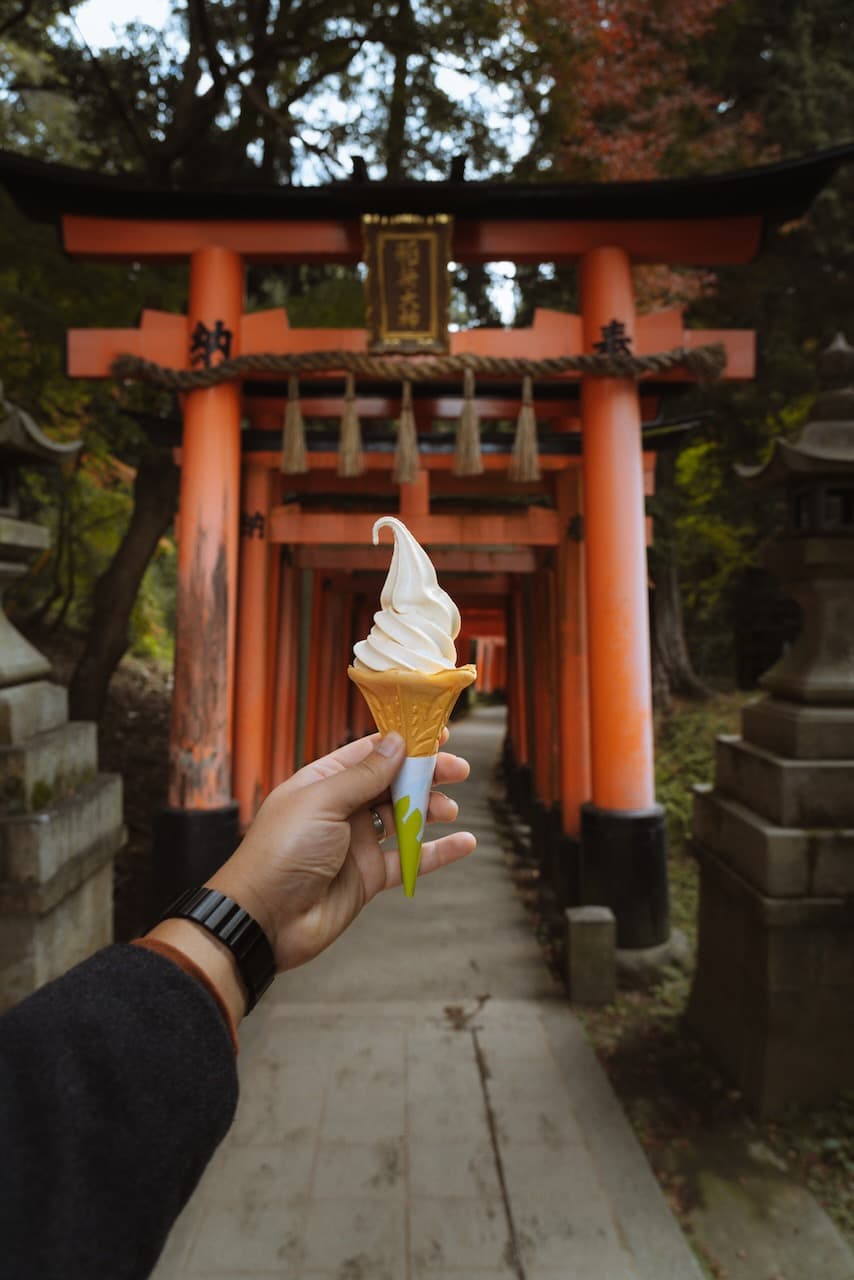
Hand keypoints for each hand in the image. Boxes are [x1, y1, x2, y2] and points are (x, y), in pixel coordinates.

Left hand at [206, 731, 474, 972]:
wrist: (264, 919)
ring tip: (451, 809)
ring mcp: (356, 843)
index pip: (371, 753)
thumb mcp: (323, 801)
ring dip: (430, 810)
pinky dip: (437, 852)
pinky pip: (410, 859)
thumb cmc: (281, 852)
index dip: (405, 742)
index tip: (438, 733)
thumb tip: (397, 743)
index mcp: (324, 782)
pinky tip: (464, 843)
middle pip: (393, 783)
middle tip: (458, 770)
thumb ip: (365, 775)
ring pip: (404, 819)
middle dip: (426, 774)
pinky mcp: (369, 877)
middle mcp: (342, 809)